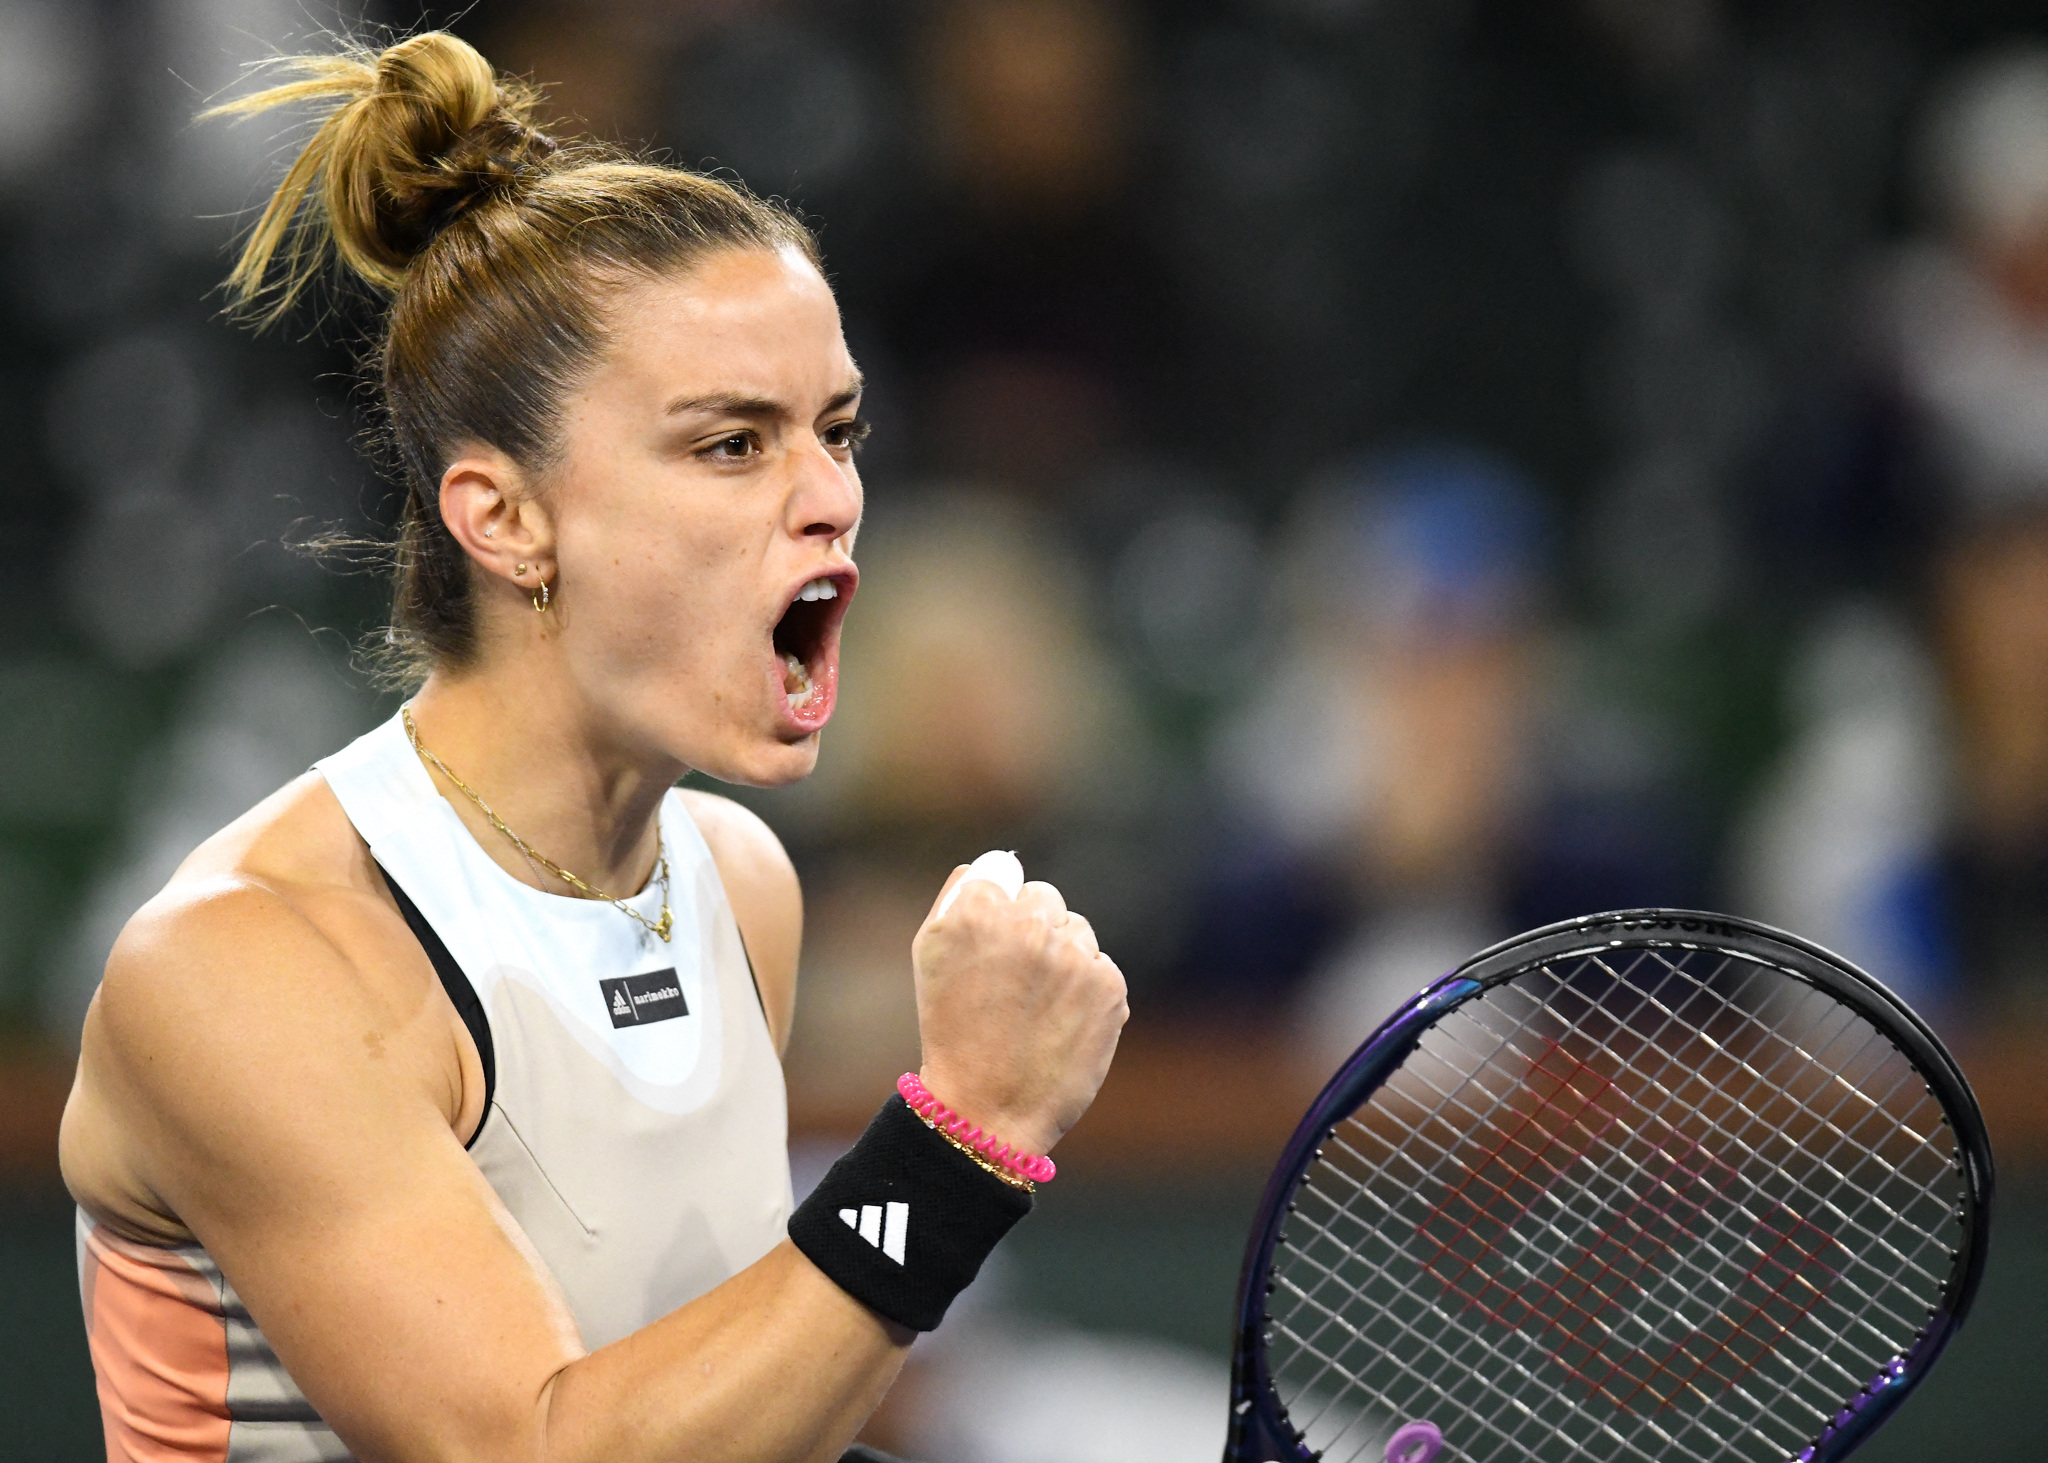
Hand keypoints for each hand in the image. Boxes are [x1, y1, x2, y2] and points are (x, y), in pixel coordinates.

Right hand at [911, 868, 1127, 1156]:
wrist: (988, 1109)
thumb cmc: (952, 1030)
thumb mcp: (930, 955)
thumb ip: (958, 897)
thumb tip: (995, 865)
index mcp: (977, 911)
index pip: (1003, 872)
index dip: (996, 909)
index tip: (990, 945)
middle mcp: (1029, 925)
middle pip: (1044, 897)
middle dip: (1032, 928)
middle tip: (1013, 981)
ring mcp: (1074, 955)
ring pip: (1076, 930)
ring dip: (1062, 956)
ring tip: (1035, 1007)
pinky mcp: (1109, 985)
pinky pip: (1099, 966)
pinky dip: (1085, 991)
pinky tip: (1059, 1023)